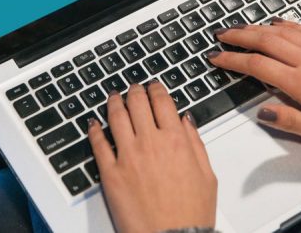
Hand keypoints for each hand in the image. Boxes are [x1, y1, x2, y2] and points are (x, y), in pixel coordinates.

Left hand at [87, 82, 216, 232]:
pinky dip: (94, 130)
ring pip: (116, 117)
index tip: (153, 86)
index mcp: (176, 141)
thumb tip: (186, 121)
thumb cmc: (191, 213)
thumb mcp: (207, 175)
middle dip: (134, 91)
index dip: (156, 89)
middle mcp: (150, 143)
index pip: (162, 101)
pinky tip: (94, 124)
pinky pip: (98, 144)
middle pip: (137, 103)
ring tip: (113, 98)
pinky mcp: (111, 173)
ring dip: (114, 103)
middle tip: (133, 88)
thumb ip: (196, 143)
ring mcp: (128, 157)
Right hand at [209, 20, 300, 155]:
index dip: (232, 60)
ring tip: (242, 26)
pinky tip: (279, 22)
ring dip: (259, 27)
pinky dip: (287, 24)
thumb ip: (289, 120)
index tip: (217, 58)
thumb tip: (262, 111)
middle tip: (221, 34)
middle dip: (239, 36)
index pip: (257, 66)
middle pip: (266, 41)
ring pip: (283, 32)